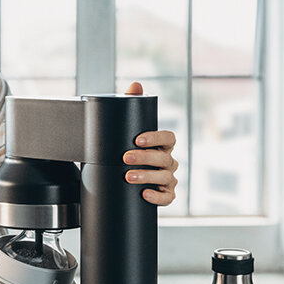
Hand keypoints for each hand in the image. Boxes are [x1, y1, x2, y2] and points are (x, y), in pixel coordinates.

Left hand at [123, 82, 178, 205]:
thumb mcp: (123, 131)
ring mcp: (168, 179)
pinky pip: (168, 198)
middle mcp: (168, 161)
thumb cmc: (122, 151)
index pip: (169, 138)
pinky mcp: (164, 195)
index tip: (137, 139)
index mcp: (162, 145)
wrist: (115, 180)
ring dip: (147, 176)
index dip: (156, 138)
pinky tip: (144, 194)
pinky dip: (157, 197)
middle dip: (145, 157)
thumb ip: (130, 106)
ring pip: (165, 177)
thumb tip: (136, 84)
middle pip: (165, 158)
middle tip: (125, 157)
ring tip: (128, 176)